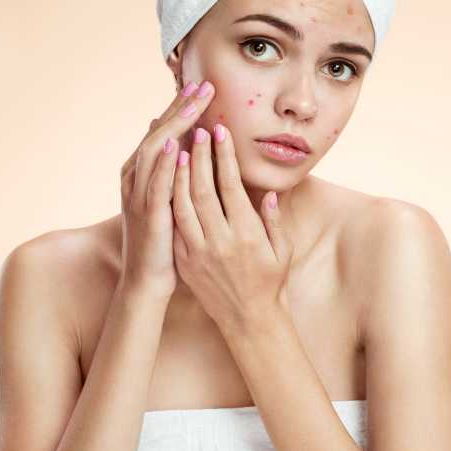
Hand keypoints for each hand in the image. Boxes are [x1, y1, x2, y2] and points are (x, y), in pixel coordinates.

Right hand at [117, 80, 214, 299]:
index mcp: (143, 174)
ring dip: (175, 125)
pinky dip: (163, 163)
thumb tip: (182, 146)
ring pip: (154, 151)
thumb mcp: (169, 201)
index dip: (180, 108)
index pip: (163, 132)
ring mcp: (139, 195)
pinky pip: (155, 184)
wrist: (147, 279)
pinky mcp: (148, 214)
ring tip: (194, 103)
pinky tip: (174, 144)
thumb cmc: (164, 241)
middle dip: (180, 107)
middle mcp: (136, 178)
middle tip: (202, 84)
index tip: (201, 87)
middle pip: (158, 133)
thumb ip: (173, 175)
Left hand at [170, 122, 294, 330]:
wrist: (249, 321)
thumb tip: (266, 192)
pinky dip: (170, 200)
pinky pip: (174, 225)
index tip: (220, 132)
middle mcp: (220, 241)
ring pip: (183, 205)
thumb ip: (274, 220)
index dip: (224, 157)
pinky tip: (168, 181)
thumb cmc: (271, 282)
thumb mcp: (282, 251)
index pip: (231, 186)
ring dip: (179, 174)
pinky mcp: (185, 262)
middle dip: (198, 157)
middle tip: (198, 130)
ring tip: (179, 147)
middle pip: (203, 190)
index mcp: (247, 235)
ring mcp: (198, 252)